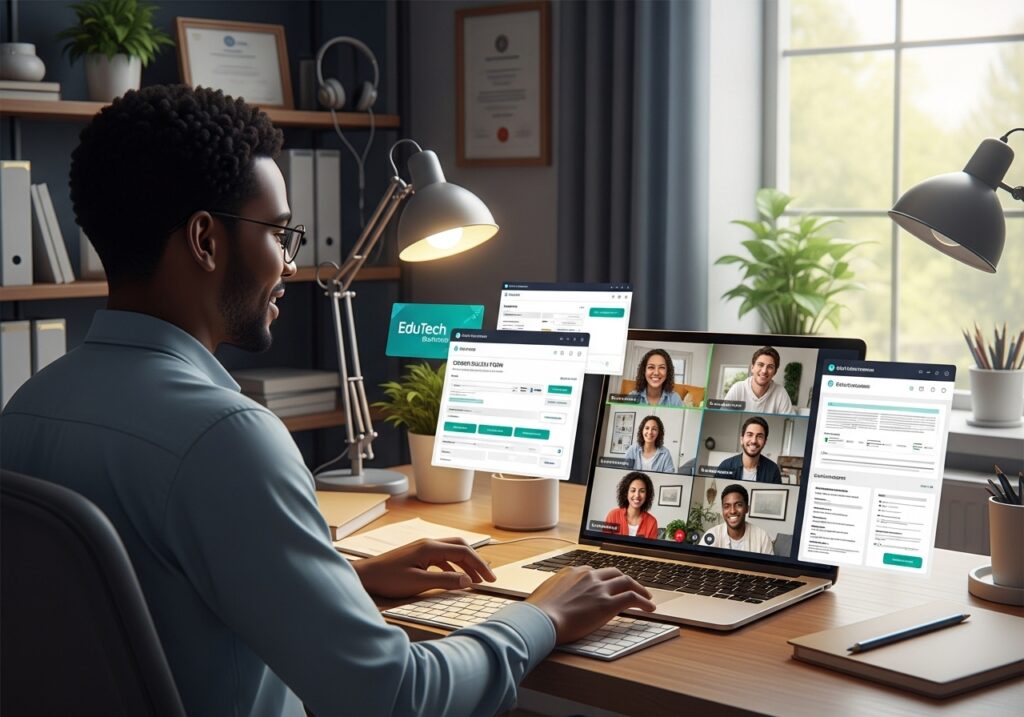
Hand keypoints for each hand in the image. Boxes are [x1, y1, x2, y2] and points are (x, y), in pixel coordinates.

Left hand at [352, 538, 495, 598]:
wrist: (366, 575)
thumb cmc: (388, 579)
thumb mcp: (418, 583)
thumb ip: (444, 581)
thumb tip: (467, 581)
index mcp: (431, 547)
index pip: (464, 552)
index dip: (480, 566)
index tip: (490, 580)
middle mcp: (429, 543)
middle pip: (461, 547)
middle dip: (476, 562)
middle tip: (487, 578)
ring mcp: (423, 548)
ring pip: (452, 552)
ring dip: (465, 564)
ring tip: (475, 580)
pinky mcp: (418, 555)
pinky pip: (442, 557)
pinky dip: (453, 567)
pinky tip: (455, 578)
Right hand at [526, 566, 655, 643]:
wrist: (540, 619)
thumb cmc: (537, 612)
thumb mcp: (544, 594)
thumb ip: (554, 593)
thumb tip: (550, 600)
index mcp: (572, 572)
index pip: (594, 571)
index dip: (604, 580)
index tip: (608, 586)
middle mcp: (587, 576)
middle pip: (614, 573)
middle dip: (625, 580)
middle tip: (633, 587)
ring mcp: (599, 589)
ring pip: (626, 582)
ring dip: (639, 589)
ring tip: (647, 597)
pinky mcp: (608, 604)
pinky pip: (632, 598)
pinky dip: (644, 601)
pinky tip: (649, 608)